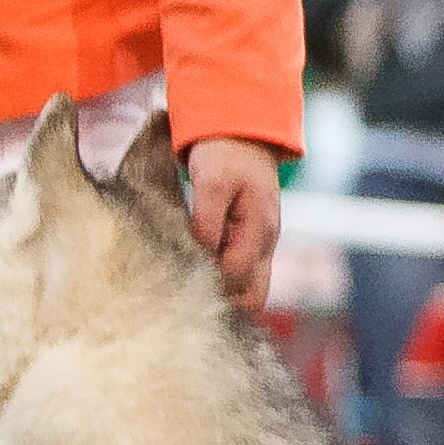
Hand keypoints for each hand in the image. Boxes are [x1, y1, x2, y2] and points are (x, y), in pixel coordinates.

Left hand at [181, 139, 280, 313]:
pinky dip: (228, 286)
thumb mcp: (210, 182)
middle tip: (187, 309)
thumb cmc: (224, 155)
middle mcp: (266, 242)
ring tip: (192, 302)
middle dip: (225, 306)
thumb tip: (201, 255)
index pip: (236, 276)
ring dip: (227, 298)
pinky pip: (245, 276)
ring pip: (252, 290)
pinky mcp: (253, 241)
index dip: (209, 288)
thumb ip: (207, 221)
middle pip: (253, 296)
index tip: (177, 292)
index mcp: (259, 229)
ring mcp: (262, 244)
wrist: (243, 135)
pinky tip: (202, 284)